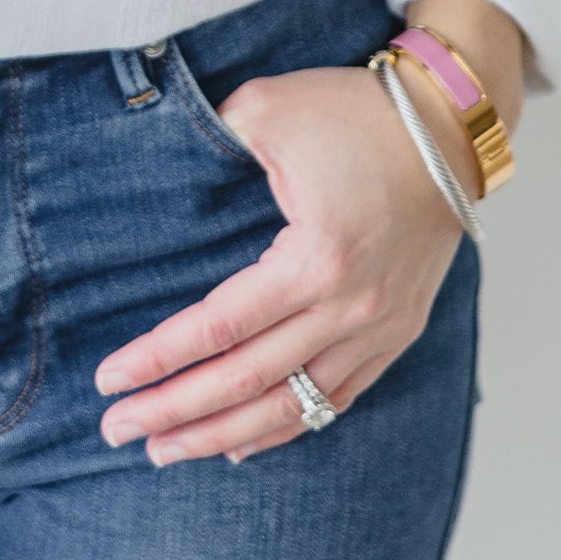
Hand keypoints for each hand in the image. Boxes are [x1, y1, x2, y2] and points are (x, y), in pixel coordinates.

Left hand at [94, 63, 464, 463]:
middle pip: (246, 381)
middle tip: (116, 431)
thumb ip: (208, 137)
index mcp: (316, 258)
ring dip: (222, 435)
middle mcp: (349, 307)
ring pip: (290, 406)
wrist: (452, 127)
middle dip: (174, 413)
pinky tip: (240, 445)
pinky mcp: (397, 333)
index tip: (108, 381)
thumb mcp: (268, 107)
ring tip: (164, 452)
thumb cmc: (357, 112)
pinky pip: (335, 398)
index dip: (158, 360)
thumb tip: (156, 161)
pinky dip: (285, 426)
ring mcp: (379, 327)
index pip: (218, 328)